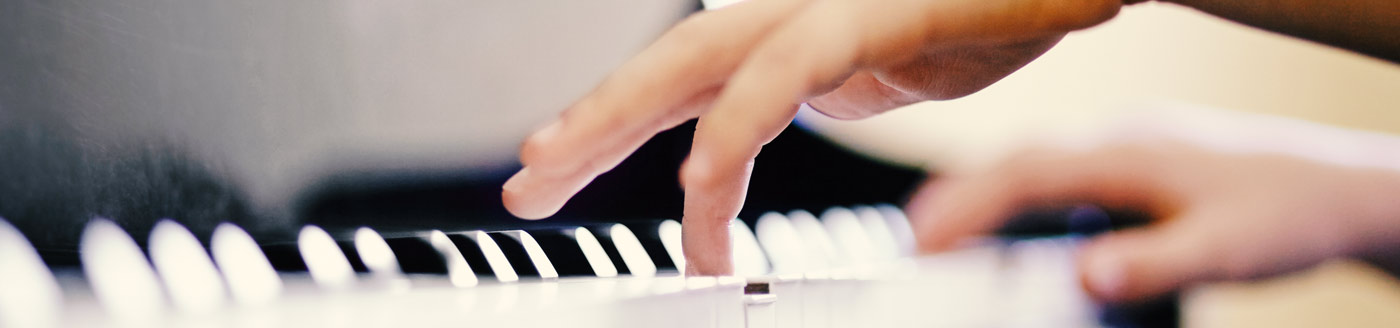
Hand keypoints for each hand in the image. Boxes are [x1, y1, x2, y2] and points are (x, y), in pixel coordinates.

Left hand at [501, 0, 1124, 274]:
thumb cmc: (977, 15)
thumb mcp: (874, 69)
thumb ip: (809, 91)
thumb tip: (759, 127)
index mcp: (780, 30)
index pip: (674, 83)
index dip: (605, 123)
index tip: (552, 173)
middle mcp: (784, 12)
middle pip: (661, 68)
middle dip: (587, 125)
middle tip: (526, 185)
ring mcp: (821, 6)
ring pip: (696, 62)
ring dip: (626, 125)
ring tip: (585, 187)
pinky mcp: (870, 15)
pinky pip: (783, 77)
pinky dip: (737, 132)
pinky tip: (702, 182)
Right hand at [908, 110, 1399, 301]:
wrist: (1344, 188)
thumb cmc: (1288, 216)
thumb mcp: (1227, 251)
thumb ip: (1155, 264)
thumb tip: (1085, 277)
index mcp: (1129, 155)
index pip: (1026, 175)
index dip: (966, 206)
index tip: (920, 242)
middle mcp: (1119, 141)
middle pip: (1018, 160)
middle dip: (958, 196)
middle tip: (912, 243)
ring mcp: (1128, 147)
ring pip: (1037, 161)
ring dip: (987, 192)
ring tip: (943, 231)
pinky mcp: (1138, 163)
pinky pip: (1061, 171)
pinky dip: (1021, 193)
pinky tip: (1017, 221)